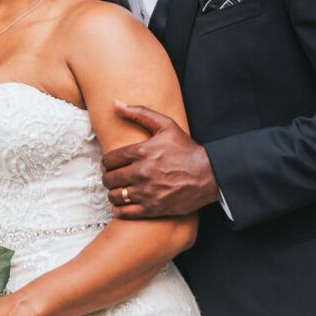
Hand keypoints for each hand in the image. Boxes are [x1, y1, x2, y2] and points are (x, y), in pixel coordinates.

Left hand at [102, 100, 218, 217]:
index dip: (107, 163)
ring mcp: (146, 192)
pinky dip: (118, 209)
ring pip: (114, 195)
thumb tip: (115, 103)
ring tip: (118, 190)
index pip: (108, 160)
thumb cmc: (186, 149)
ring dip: (113, 193)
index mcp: (140, 152)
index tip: (111, 165)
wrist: (209, 174)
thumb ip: (139, 113)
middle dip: (108, 177)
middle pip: (109, 178)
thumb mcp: (165, 125)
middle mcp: (140, 172)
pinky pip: (124, 212)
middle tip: (114, 177)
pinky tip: (121, 204)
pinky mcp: (152, 208)